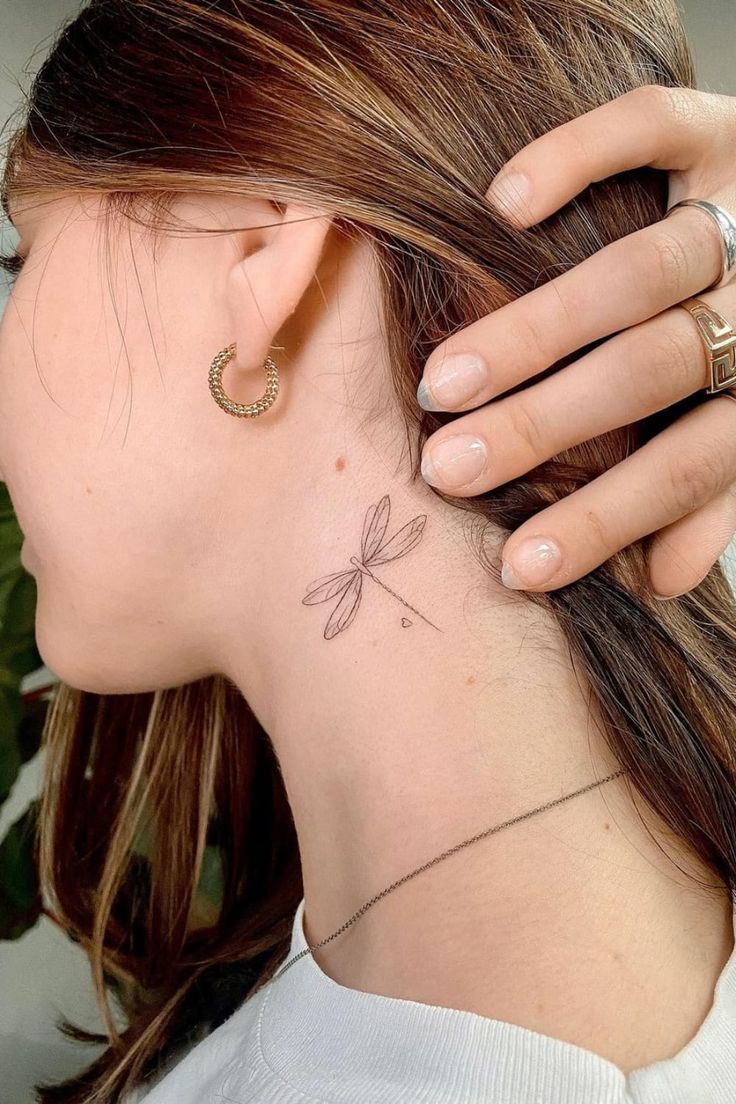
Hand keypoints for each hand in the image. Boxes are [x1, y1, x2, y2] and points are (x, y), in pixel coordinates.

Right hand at [417, 85, 735, 597]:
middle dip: (545, 424)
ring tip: (442, 377)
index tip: (518, 564)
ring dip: (536, 328)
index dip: (605, 518)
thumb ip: (713, 493)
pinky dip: (580, 160)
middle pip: (651, 368)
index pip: (690, 463)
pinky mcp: (725, 127)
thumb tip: (660, 580)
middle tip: (445, 466)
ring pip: (638, 271)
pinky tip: (505, 202)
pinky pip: (654, 129)